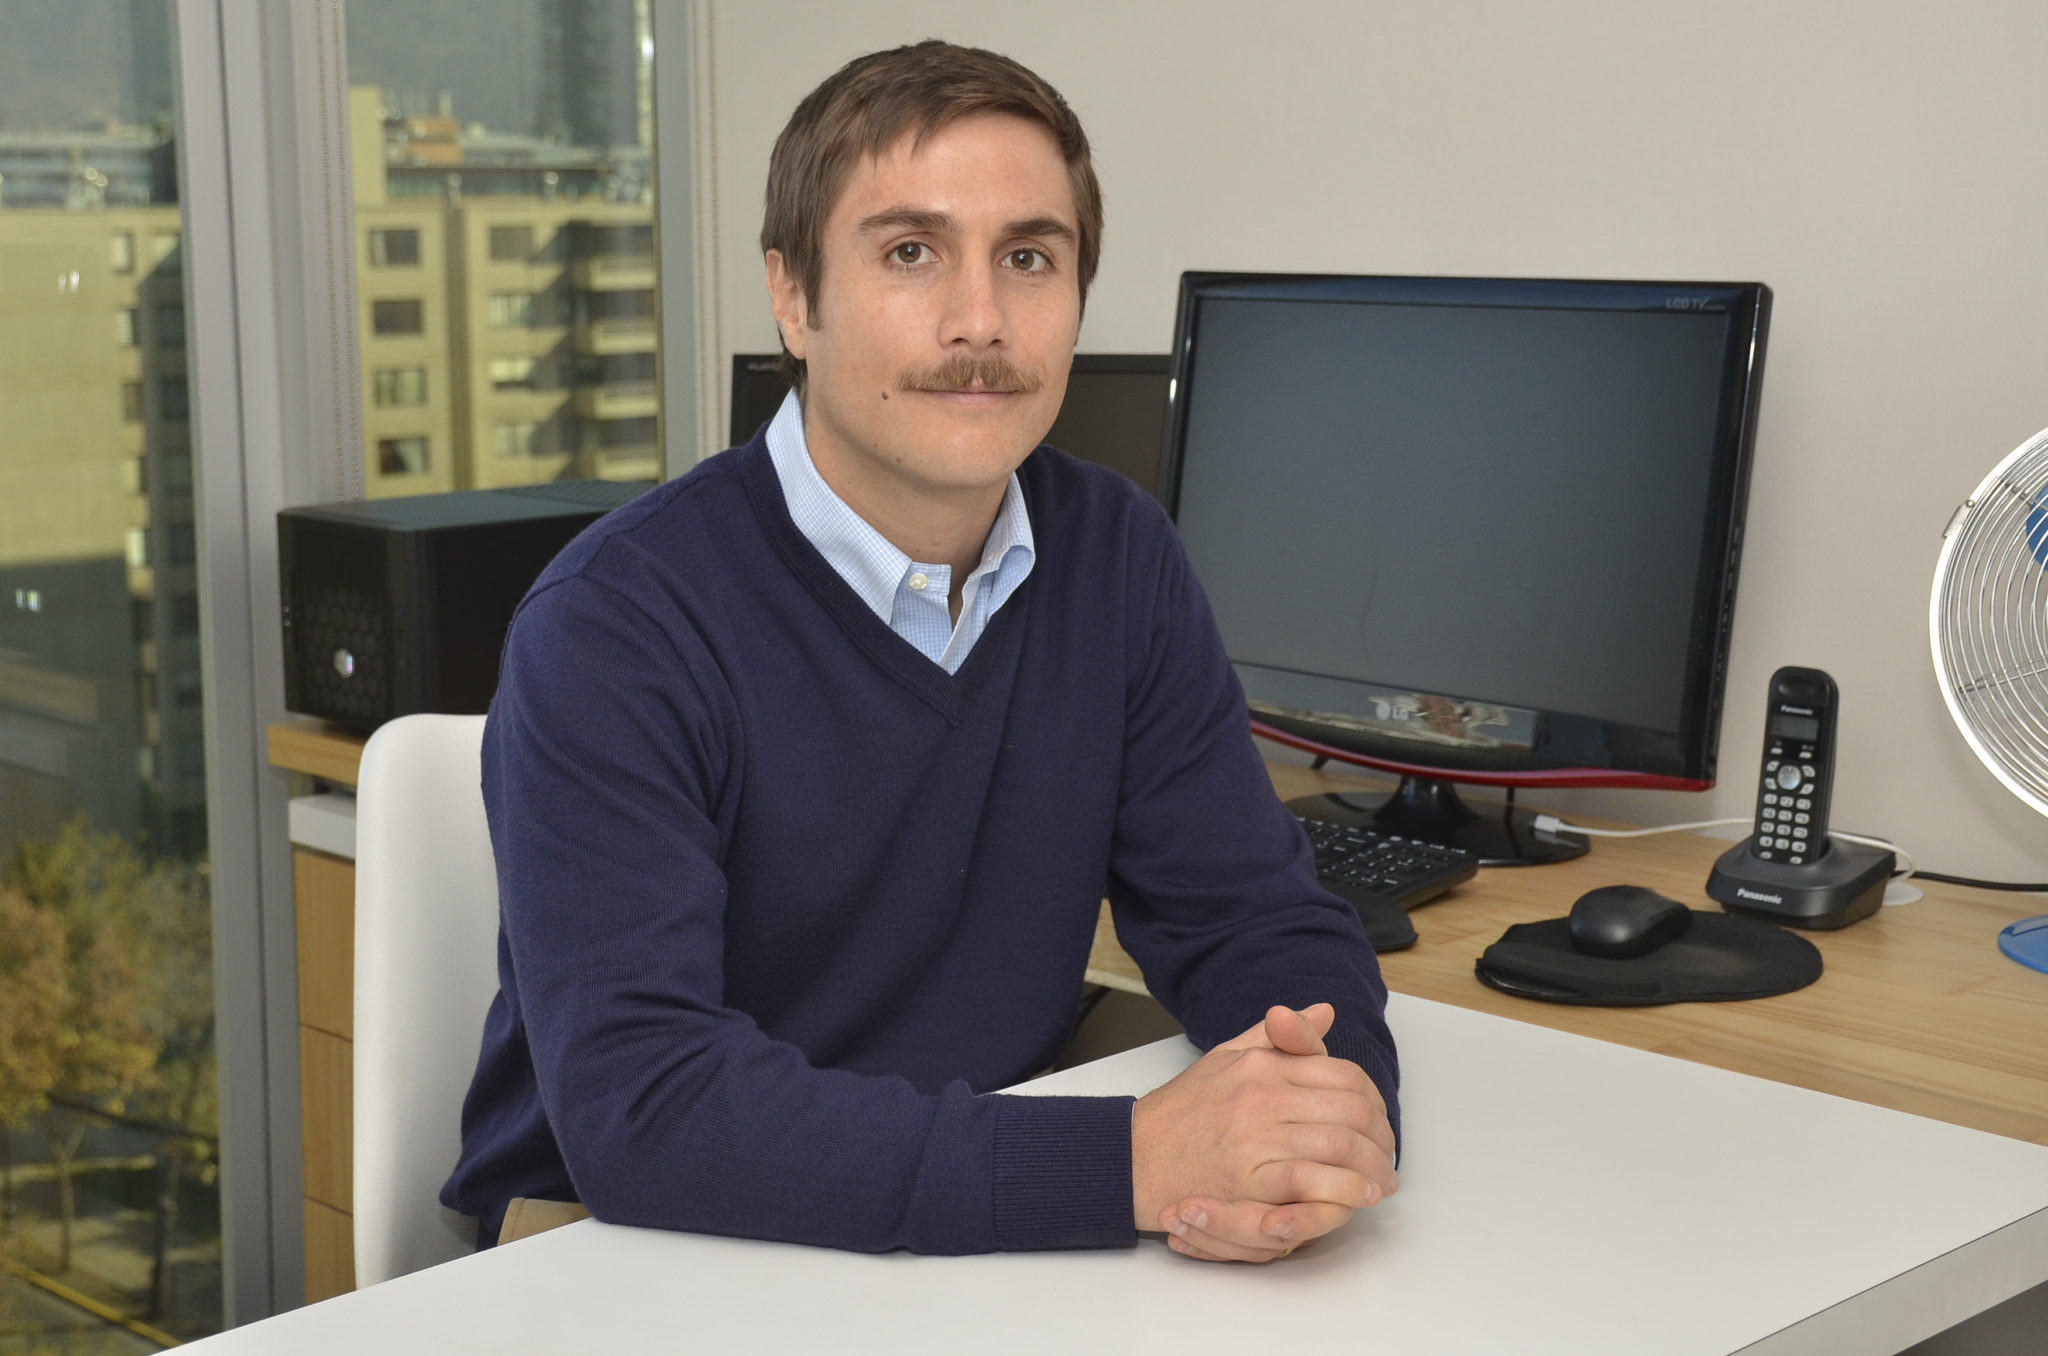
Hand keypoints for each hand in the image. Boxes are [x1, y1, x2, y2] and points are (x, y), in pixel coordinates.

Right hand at [1132, 1004, 1397, 1262]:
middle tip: (1387, 1159)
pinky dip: (1343, 1190)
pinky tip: (1355, 1198)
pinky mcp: (1246, 1180)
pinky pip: (1311, 1181)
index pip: (1343, 1074)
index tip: (1378, 1124)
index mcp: (1262, 1063)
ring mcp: (1255, 1136)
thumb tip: (1324, 1012)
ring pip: (1340, 1144)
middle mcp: (1262, 1094)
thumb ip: (1281, 1037)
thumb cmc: (1180, 1112)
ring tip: (1378, 1182)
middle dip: (1381, 1139)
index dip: (1374, 1102)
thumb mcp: (1226, 1056)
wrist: (1132, 1156)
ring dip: (1371, 1167)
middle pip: (1351, 1109)